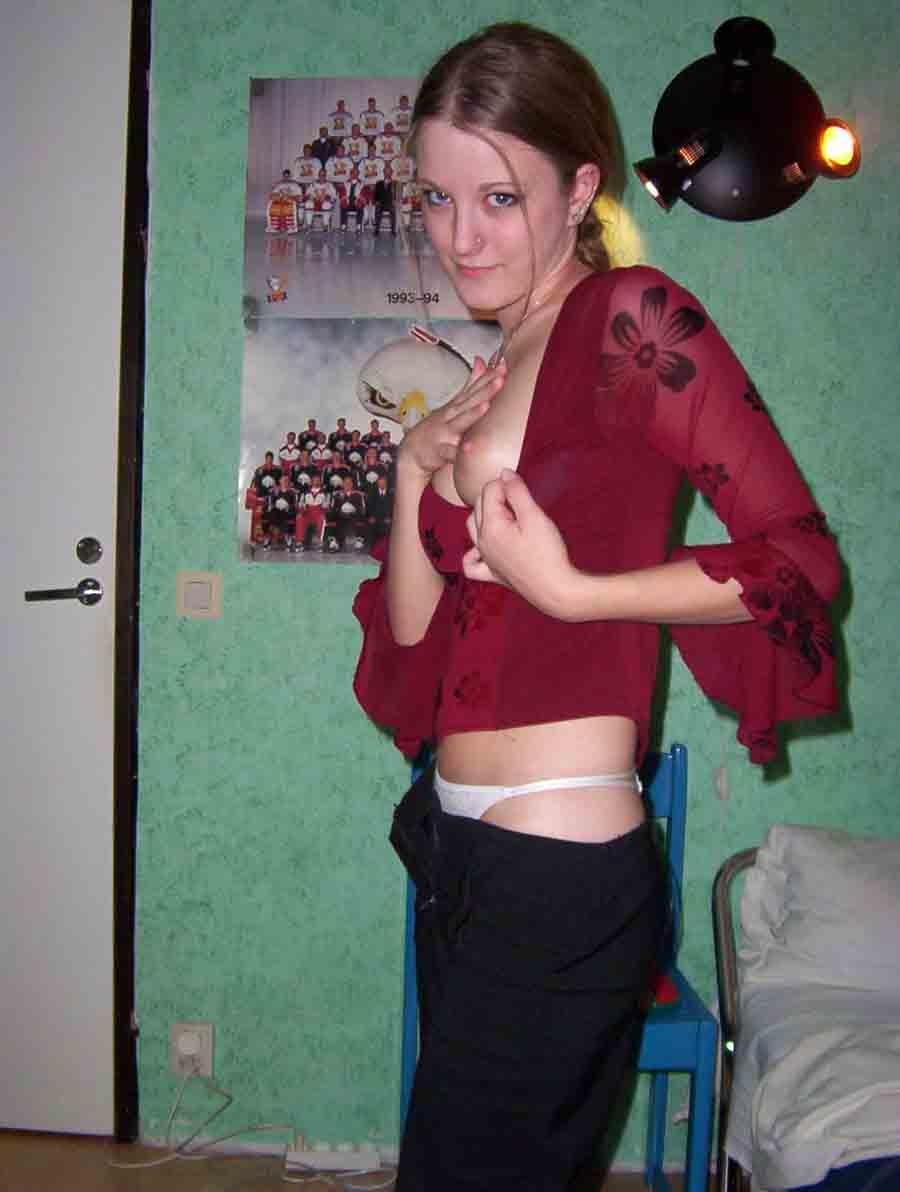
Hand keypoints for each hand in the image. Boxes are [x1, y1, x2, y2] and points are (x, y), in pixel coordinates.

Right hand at [397, 356, 505, 479]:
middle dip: (485, 390)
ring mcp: (445, 432)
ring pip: (460, 422)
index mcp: (456, 406)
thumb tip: (481, 361)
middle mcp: (451, 416)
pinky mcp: (439, 450)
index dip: (488, 377)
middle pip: (470, 401)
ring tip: (485, 405)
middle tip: (500, 379)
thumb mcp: (453, 404)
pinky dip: (458, 451)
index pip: (474, 388)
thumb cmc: (436, 428)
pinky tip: (469, 448)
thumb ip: (470, 384)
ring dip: (472, 413)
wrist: (411, 452)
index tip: (502, 366)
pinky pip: (450, 452)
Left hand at [463, 470, 579, 618]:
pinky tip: (484, 547)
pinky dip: (473, 551)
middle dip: (497, 496)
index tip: (524, 490)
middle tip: (521, 501)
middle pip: (479, 505)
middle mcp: (482, 542)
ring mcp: (486, 559)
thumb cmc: (547, 553)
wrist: (556, 590)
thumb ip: (517, 492)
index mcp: (490, 526)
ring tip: (507, 514)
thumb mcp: (534, 516)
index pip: (489, 490)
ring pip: (472, 527)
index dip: (508, 484)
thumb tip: (504, 472)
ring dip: (485, 515)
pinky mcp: (493, 574)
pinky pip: (472, 563)